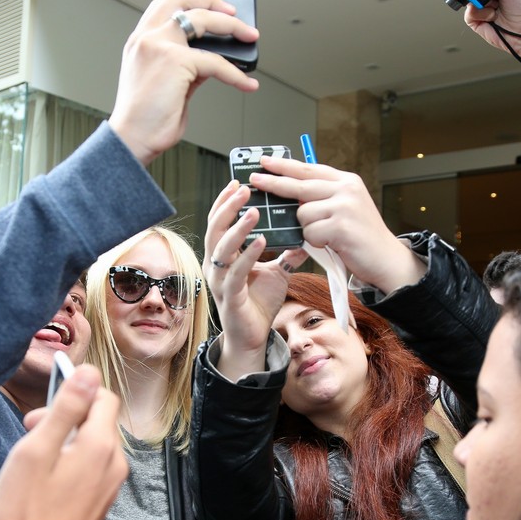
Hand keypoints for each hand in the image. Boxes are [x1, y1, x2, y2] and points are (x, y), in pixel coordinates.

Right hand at [0, 364, 126, 519]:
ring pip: (92, 447)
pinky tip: (40, 486)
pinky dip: (68, 466)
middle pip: (98, 422)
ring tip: (31, 463)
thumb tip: (89, 373)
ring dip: (64, 443)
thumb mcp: (36, 451)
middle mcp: (114, 467)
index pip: (104, 396)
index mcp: (101, 448)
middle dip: (66, 419)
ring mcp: (108, 491)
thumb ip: (65, 408)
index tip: (41, 411)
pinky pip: (89, 472)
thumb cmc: (23, 516)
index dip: (73, 394)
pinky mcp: (97, 509)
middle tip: (29, 435)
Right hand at [109, 0, 259, 165]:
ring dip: (231, 25)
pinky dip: (236, 73)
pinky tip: (246, 83)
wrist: (132, 139)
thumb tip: (211, 60)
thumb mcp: (165, 84)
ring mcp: (160, 45)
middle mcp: (146, 38)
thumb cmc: (144, 120)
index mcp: (139, 42)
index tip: (209, 6)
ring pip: (203, 19)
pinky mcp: (176, 61)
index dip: (189, 0)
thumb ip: (186, 67)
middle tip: (233, 12)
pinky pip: (216, 61)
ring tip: (248, 35)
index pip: (163, 5)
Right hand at [203, 180, 307, 378]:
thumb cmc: (258, 303)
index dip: (225, 202)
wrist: (253, 336)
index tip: (237, 183)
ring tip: (253, 211)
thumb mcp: (277, 273)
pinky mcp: (230, 296)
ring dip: (238, 227)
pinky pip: (237, 272)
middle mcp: (216, 265)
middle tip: (244, 189)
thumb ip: (287, 254)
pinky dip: (249, 255)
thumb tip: (306, 237)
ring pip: (222, 248)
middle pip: (215, 229)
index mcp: (223, 256)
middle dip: (228, 207)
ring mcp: (221, 281)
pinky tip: (262, 242)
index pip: (219, 222)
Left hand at [249, 157, 424, 293]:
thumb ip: (324, 197)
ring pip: (302, 214)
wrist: (387, 260)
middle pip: (299, 185)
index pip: (309, 169)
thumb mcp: (346, 208)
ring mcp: (344, 206)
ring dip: (308, 229)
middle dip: (274, 184)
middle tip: (253, 181)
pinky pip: (310, 232)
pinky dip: (316, 242)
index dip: (284, 165)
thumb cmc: (361, 238)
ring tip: (329, 236)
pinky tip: (333, 244)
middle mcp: (346, 189)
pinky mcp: (341, 225)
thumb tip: (291, 194)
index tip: (265, 162)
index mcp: (346, 182)